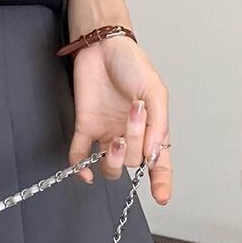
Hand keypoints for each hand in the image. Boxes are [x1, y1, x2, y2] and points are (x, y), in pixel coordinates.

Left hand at [67, 36, 171, 204]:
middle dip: (135, 144)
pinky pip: (79, 155)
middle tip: (135, 115)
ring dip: (111, 160)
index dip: (161, 182)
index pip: (159, 163)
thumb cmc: (132, 64)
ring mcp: (106, 132)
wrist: (102, 45)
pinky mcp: (85, 126)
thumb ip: (158, 122)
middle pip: (132, 162)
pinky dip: (79, 167)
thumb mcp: (155, 90)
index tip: (160, 196)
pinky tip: (83, 171)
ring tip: (115, 139)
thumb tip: (155, 152)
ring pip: (108, 165)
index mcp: (151, 128)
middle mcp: (129, 135)